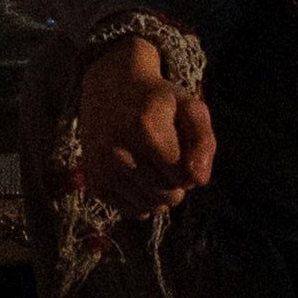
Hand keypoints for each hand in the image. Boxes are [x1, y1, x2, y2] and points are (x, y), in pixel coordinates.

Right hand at [73, 33, 216, 213]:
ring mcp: (101, 168)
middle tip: (165, 154)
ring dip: (159, 191)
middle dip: (176, 181)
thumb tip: (199, 181)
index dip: (190, 166)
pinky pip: (133, 211)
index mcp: (144, 129)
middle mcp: (117, 152)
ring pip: (152, 206)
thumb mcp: (189, 107)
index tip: (180, 145)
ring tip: (150, 162)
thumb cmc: (158, 100)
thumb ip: (204, 142)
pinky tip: (137, 174)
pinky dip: (142, 199)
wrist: (109, 87)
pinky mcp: (94, 181)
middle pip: (169, 196)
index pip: (184, 178)